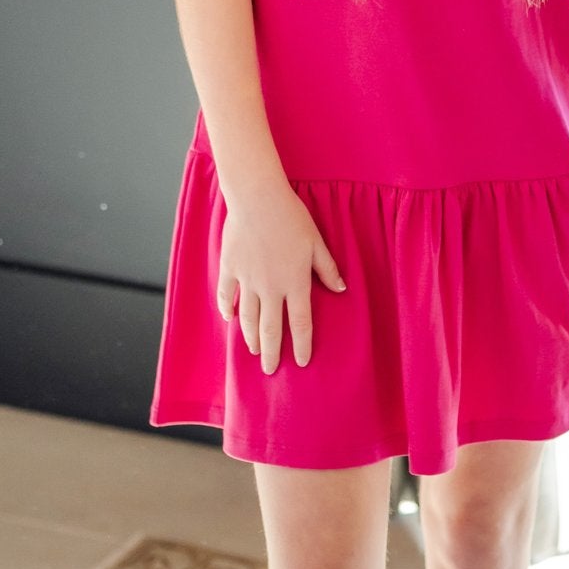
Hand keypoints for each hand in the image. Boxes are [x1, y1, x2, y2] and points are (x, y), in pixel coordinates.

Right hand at [217, 176, 346, 373]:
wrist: (257, 199)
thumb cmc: (291, 217)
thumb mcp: (316, 242)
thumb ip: (327, 268)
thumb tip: (341, 289)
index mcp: (295, 283)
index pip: (301, 323)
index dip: (302, 344)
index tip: (302, 361)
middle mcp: (271, 288)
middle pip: (271, 330)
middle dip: (272, 353)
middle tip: (271, 370)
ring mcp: (248, 280)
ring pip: (248, 318)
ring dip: (251, 337)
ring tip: (254, 351)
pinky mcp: (230, 269)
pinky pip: (227, 296)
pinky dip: (228, 310)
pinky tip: (230, 319)